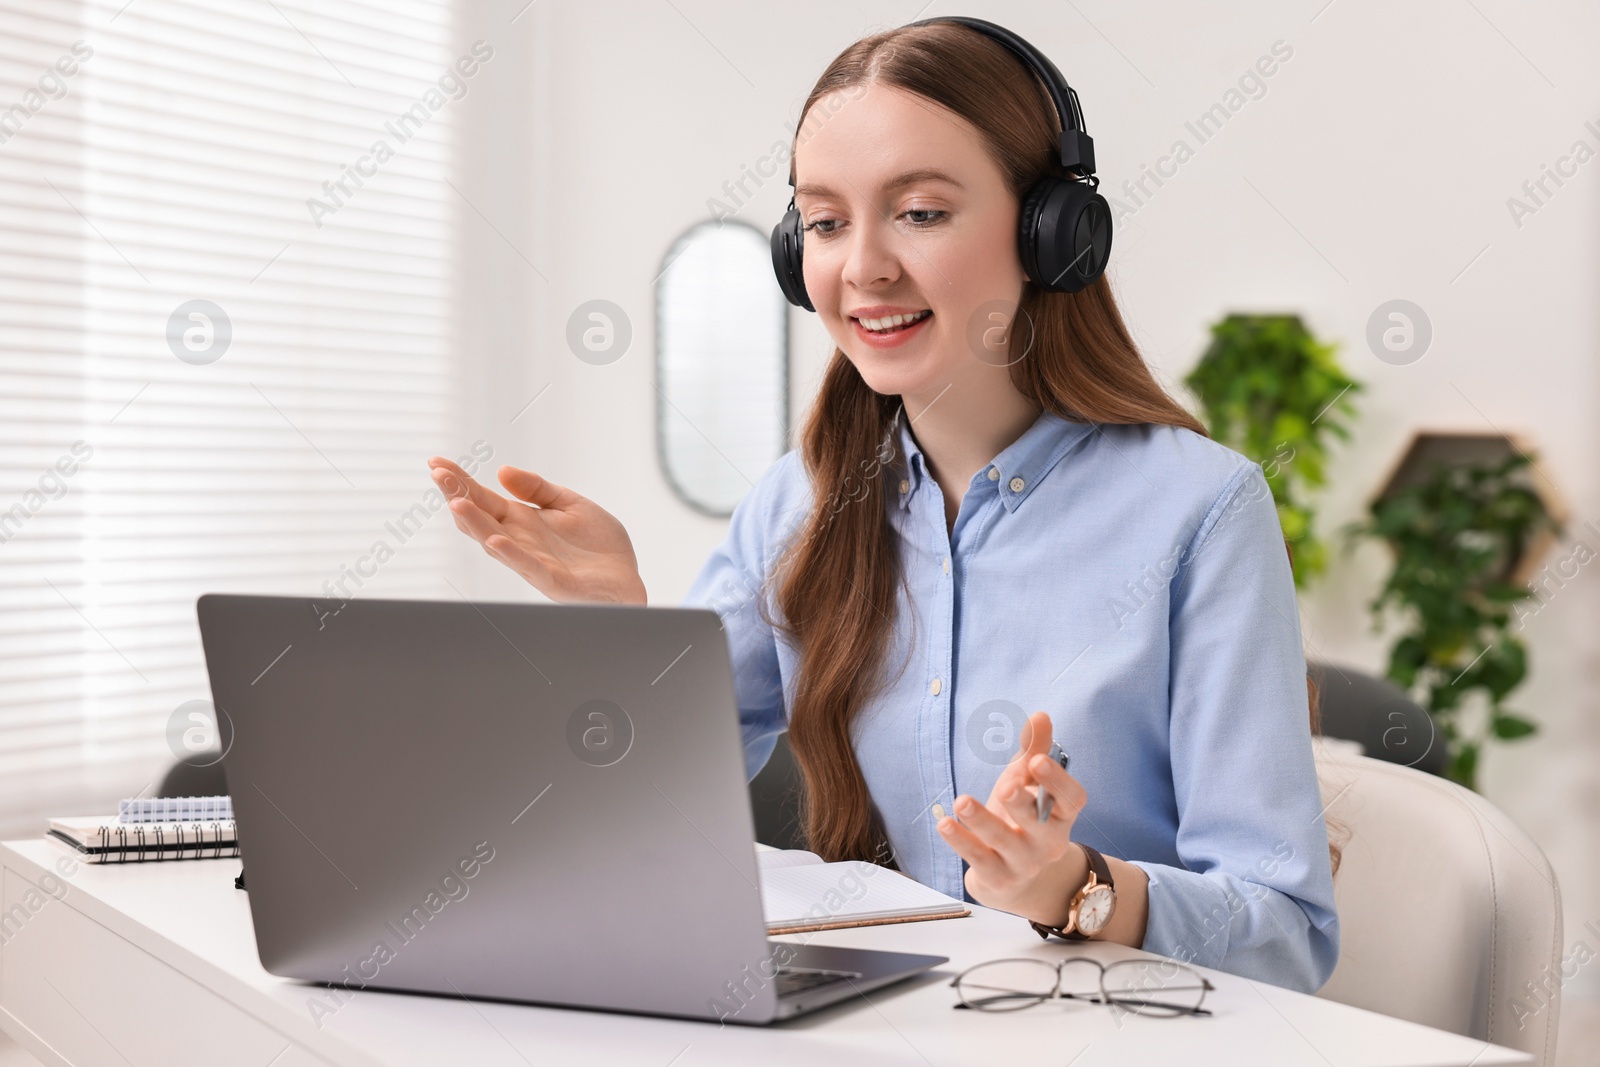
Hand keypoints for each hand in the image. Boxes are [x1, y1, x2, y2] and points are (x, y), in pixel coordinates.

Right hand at [426, 457, 646, 604]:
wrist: (625, 578)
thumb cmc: (598, 546)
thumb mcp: (569, 503)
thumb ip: (537, 488)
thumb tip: (502, 471)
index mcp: (522, 520)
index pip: (483, 498)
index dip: (460, 480)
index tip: (436, 462)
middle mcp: (520, 540)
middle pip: (480, 517)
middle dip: (458, 495)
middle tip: (438, 474)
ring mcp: (532, 561)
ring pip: (495, 542)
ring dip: (475, 524)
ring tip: (456, 502)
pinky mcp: (551, 580)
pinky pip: (527, 566)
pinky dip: (510, 554)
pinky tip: (496, 539)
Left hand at [936, 710, 1089, 927]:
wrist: (1013, 877)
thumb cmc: (1021, 818)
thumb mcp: (1027, 784)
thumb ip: (1034, 751)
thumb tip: (1042, 716)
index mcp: (1061, 815)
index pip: (1071, 799)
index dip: (1057, 781)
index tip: (1037, 761)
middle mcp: (1048, 841)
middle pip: (1039, 822)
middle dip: (1022, 803)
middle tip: (1006, 785)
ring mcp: (1023, 863)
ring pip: (1003, 841)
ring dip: (982, 820)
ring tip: (962, 800)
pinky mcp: (997, 878)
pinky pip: (979, 859)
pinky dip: (961, 841)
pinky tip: (944, 824)